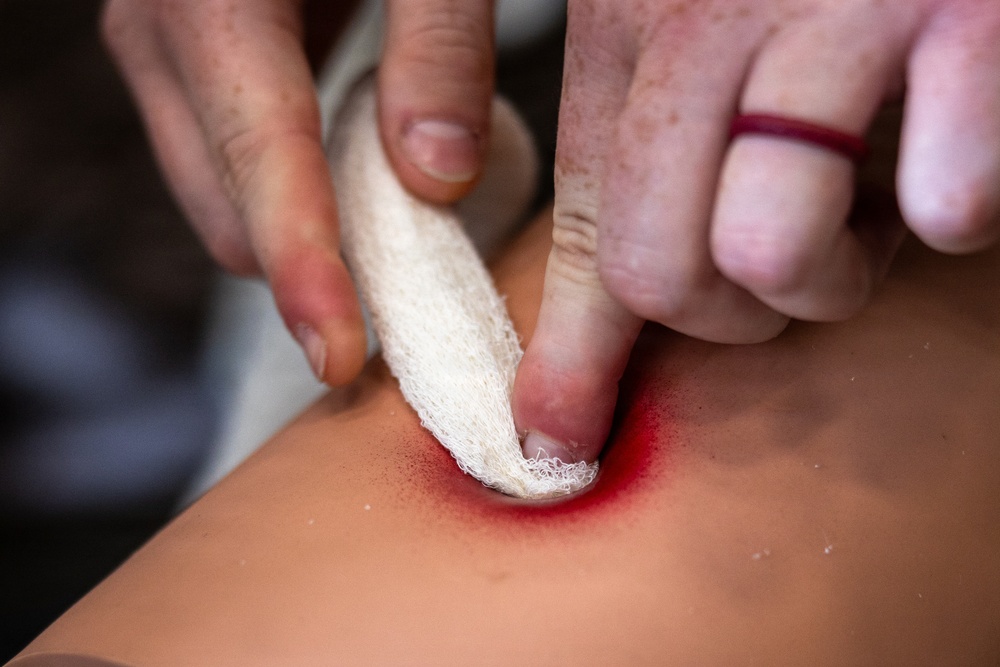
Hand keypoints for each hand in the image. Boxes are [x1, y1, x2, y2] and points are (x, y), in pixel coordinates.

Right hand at [101, 0, 494, 383]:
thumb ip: (435, 43)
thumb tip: (436, 179)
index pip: (263, 158)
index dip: (305, 268)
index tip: (343, 358)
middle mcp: (159, 34)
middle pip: (227, 209)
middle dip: (311, 269)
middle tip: (412, 301)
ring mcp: (161, 54)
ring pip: (222, 202)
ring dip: (304, 238)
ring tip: (397, 239)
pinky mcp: (185, 70)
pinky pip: (231, 170)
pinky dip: (295, 197)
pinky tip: (356, 185)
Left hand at [514, 0, 999, 462]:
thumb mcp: (672, 42)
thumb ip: (588, 163)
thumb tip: (491, 282)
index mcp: (624, 20)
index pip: (577, 225)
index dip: (568, 352)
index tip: (555, 435)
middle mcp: (701, 11)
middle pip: (651, 266)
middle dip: (729, 313)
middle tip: (786, 259)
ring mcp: (832, 6)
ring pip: (766, 249)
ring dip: (832, 276)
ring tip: (871, 211)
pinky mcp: (962, 7)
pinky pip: (942, 199)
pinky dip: (958, 212)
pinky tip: (956, 162)